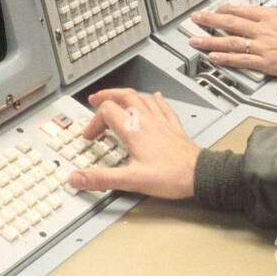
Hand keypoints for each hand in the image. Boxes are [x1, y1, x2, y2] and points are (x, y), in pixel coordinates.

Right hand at [68, 88, 200, 198]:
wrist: (199, 175)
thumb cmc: (171, 176)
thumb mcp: (131, 180)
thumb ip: (102, 178)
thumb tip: (77, 178)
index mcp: (135, 130)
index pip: (107, 112)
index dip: (94, 121)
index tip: (91, 136)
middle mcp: (148, 121)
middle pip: (125, 96)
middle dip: (108, 95)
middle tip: (96, 98)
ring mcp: (162, 122)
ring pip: (143, 98)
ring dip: (127, 95)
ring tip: (119, 97)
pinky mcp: (174, 127)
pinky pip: (163, 107)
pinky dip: (155, 100)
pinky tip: (155, 98)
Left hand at [188, 4, 276, 77]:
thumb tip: (274, 15)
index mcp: (272, 16)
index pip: (244, 10)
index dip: (227, 9)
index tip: (218, 8)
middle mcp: (264, 29)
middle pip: (231, 22)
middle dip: (211, 19)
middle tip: (197, 18)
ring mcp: (262, 46)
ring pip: (231, 41)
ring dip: (211, 39)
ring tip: (196, 39)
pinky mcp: (265, 62)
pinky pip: (240, 60)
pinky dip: (225, 58)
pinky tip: (213, 56)